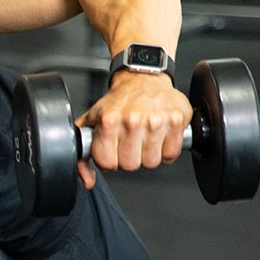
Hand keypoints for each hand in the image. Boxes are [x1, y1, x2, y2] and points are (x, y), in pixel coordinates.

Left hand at [75, 71, 192, 190]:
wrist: (142, 78)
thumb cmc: (117, 102)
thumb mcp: (91, 122)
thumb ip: (82, 154)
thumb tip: (87, 181)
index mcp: (109, 122)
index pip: (108, 164)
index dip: (110, 160)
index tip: (113, 150)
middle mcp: (132, 121)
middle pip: (130, 165)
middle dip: (129, 158)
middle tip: (130, 143)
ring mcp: (156, 121)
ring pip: (151, 162)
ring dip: (148, 155)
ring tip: (144, 138)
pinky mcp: (176, 120)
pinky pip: (171, 154)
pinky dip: (166, 150)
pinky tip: (158, 137)